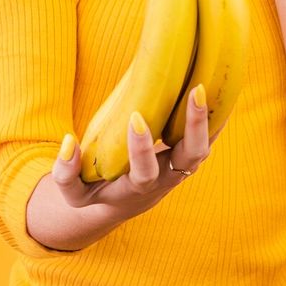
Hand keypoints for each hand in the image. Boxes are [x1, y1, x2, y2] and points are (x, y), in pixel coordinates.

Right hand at [52, 86, 220, 217]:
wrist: (115, 205)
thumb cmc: (92, 193)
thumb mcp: (71, 191)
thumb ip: (65, 172)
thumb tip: (67, 142)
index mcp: (135, 190)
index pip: (145, 173)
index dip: (142, 149)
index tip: (135, 118)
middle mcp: (164, 179)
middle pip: (191, 159)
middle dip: (195, 126)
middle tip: (196, 90)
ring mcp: (178, 167)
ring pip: (204, 146)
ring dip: (210, 117)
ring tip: (214, 81)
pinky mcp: (184, 154)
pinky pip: (207, 136)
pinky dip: (216, 116)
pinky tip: (220, 87)